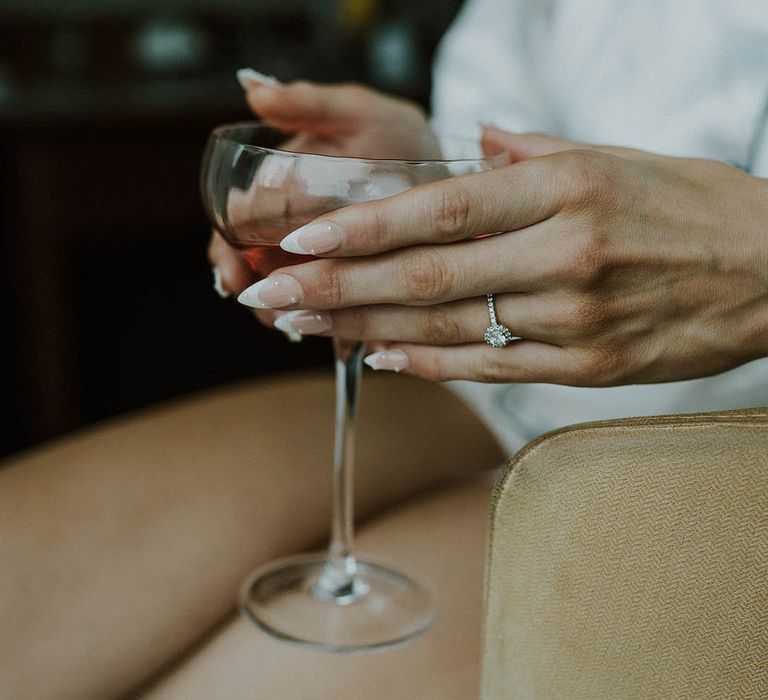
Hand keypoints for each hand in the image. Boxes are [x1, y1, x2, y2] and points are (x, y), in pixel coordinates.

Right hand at [208, 76, 436, 332]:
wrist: (443, 167)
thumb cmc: (395, 136)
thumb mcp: (358, 112)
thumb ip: (310, 104)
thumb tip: (252, 87)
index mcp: (279, 188)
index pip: (236, 222)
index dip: (229, 248)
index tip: (233, 266)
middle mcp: (290, 227)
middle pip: (251, 266)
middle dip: (253, 289)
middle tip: (263, 305)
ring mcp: (315, 258)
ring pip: (283, 293)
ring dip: (282, 310)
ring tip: (293, 322)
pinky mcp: (345, 281)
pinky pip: (324, 309)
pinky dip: (322, 320)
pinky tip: (333, 331)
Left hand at [237, 129, 767, 385]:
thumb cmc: (691, 206)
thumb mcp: (614, 156)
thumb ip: (531, 152)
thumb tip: (470, 143)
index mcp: (562, 187)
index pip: (438, 208)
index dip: (360, 226)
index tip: (297, 234)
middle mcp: (559, 253)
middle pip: (423, 274)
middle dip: (333, 284)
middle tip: (268, 290)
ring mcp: (571, 318)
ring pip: (444, 326)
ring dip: (362, 327)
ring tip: (302, 324)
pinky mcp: (584, 367)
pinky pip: (488, 366)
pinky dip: (427, 363)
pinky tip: (377, 358)